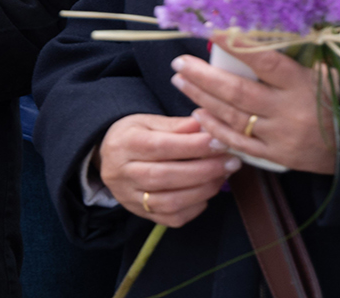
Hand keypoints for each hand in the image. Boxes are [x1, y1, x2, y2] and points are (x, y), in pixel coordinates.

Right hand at [98, 112, 239, 227]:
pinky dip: (194, 208)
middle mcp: (122, 173)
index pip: (161, 146)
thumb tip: (206, 124)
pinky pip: (171, 218)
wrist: (109, 158)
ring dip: (202, 191)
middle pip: (165, 176)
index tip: (220, 142)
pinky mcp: (141, 214)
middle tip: (231, 162)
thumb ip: (177, 125)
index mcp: (124, 144)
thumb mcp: (149, 121)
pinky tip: (206, 193)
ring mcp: (130, 198)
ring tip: (222, 176)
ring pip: (169, 202)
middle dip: (203, 170)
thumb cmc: (135, 135)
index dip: (193, 146)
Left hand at [172, 47, 337, 175]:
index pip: (264, 59)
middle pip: (238, 92)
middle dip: (204, 76)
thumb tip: (255, 34)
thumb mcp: (324, 72)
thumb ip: (293, 57)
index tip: (210, 29)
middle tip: (180, 62)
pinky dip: (216, 129)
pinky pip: (240, 143)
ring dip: (202, 99)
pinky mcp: (277, 156)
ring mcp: (281, 135)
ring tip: (181, 82)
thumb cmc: (339, 100)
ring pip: (233, 117)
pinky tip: (198, 116)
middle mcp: (289, 110)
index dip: (236, 44)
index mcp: (302, 83)